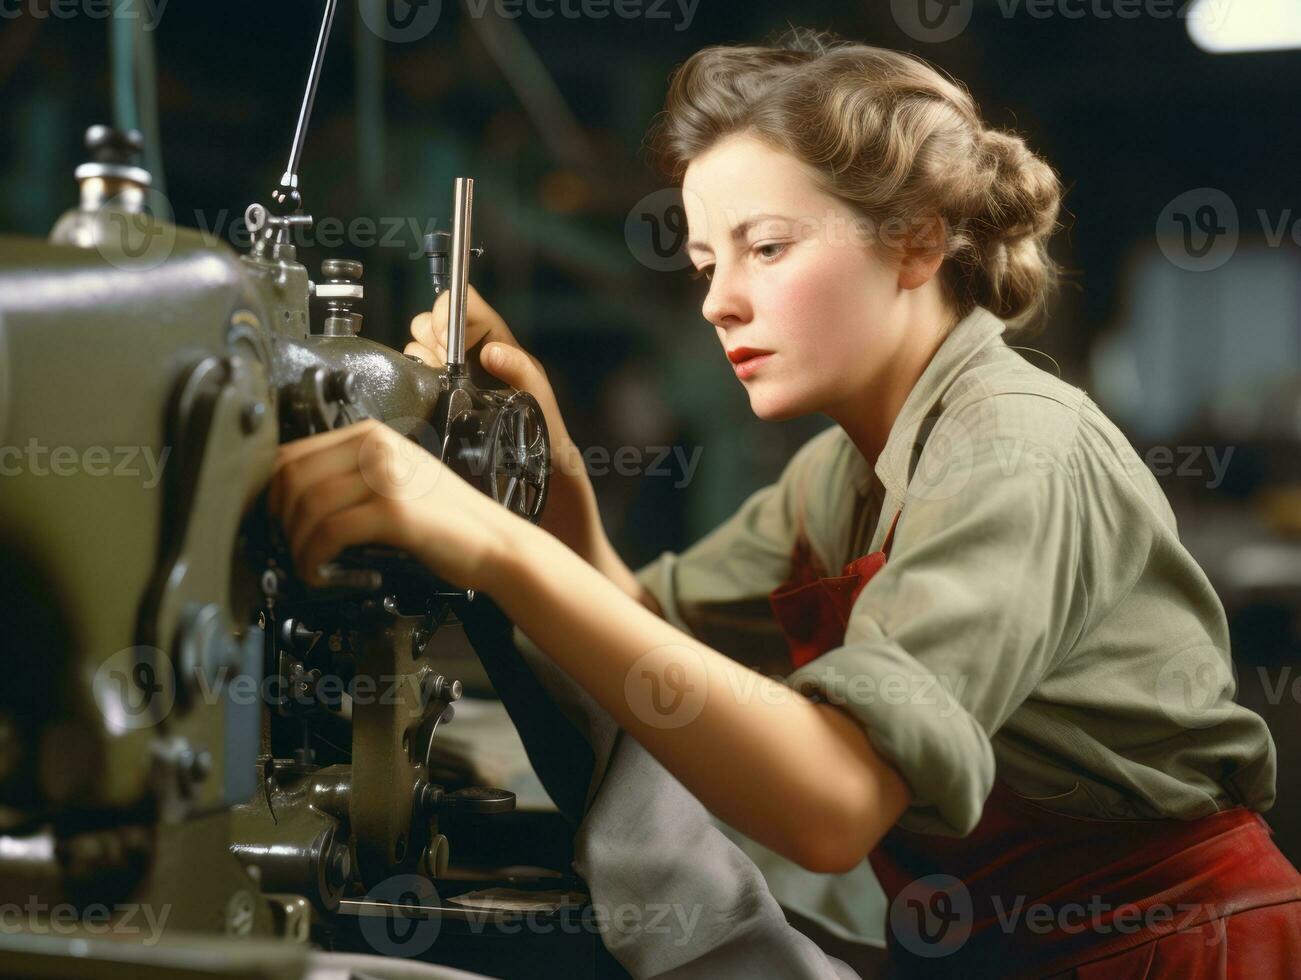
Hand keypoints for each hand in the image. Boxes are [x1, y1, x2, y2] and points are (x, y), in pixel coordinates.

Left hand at [267, 418, 518, 592]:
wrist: (496, 543)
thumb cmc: (446, 520)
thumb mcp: (396, 480)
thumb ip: (352, 477)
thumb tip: (292, 500)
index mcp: (372, 435)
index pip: (292, 453)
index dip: (271, 493)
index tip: (274, 522)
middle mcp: (376, 447)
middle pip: (292, 477)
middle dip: (280, 521)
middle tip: (290, 548)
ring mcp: (386, 476)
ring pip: (306, 506)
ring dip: (297, 546)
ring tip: (309, 566)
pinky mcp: (393, 511)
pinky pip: (328, 533)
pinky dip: (314, 559)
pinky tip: (321, 573)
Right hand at [406, 284, 584, 481]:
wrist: (531, 461)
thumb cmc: (541, 423)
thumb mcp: (538, 394)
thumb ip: (521, 368)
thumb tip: (491, 351)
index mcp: (494, 339)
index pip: (465, 303)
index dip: (449, 312)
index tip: (446, 339)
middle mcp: (469, 350)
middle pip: (432, 319)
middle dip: (431, 336)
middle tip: (444, 363)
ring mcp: (449, 368)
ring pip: (418, 342)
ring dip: (424, 356)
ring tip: (442, 379)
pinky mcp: (436, 388)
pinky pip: (413, 368)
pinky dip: (416, 374)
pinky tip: (434, 391)